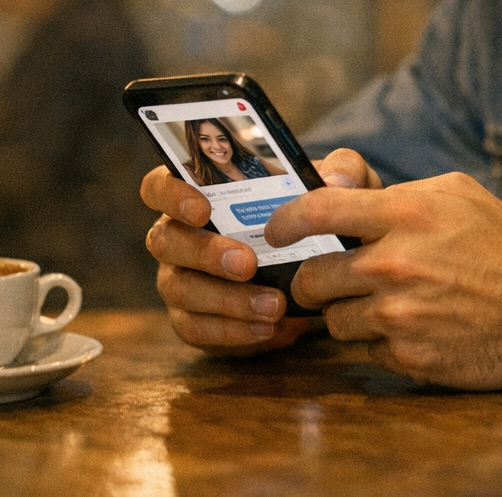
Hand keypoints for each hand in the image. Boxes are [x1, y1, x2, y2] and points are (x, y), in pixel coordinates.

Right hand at [140, 148, 380, 354]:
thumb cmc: (319, 215)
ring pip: (180, 290)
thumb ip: (343, 170)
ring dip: (225, 300)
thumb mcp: (341, 186)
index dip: (170, 194)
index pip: (159, 186)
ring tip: (273, 306)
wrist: (327, 268)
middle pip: (166, 241)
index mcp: (199, 194)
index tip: (202, 207)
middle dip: (205, 253)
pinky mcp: (194, 320)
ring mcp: (181, 280)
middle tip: (248, 263)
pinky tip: (269, 330)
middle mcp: (179, 236)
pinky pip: (196, 330)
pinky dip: (232, 331)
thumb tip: (337, 181)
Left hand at [266, 171, 501, 389]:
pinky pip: (368, 350)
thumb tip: (344, 192)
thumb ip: (397, 192)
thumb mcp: (456, 193)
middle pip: (311, 277)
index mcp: (404, 214)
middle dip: (313, 281)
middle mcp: (393, 263)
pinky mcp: (409, 356)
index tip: (275, 232)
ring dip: (349, 314)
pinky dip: (382, 342)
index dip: (284, 221)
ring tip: (384, 305)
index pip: (317, 210)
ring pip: (334, 320)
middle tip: (327, 281)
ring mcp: (398, 315)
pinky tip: (414, 329)